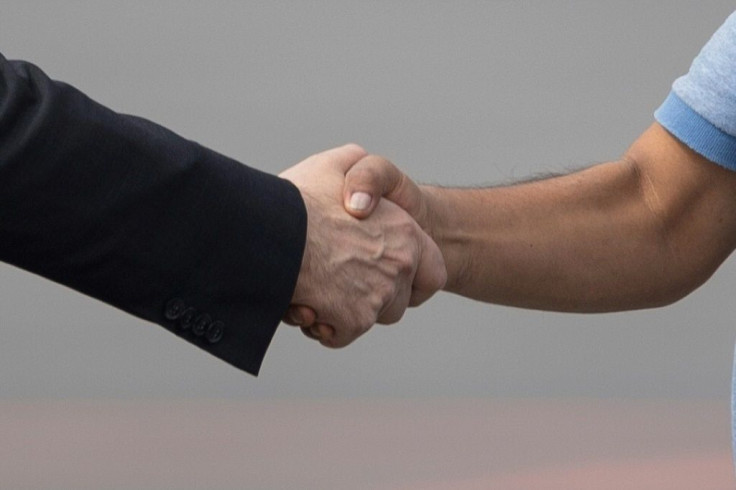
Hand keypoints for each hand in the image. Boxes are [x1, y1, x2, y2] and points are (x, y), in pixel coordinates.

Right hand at [280, 145, 445, 347]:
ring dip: (342, 312)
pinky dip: (323, 327)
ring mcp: (379, 295)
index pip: (433, 273)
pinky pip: (341, 335)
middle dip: (369, 298)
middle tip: (337, 282)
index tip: (389, 278)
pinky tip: (304, 305)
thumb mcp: (335, 165)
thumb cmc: (298, 198)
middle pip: (396, 302)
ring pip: (367, 319)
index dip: (413, 279)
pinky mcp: (354, 319)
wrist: (269, 229)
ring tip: (314, 291)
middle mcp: (399, 265)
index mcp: (405, 232)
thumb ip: (359, 170)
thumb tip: (360, 187)